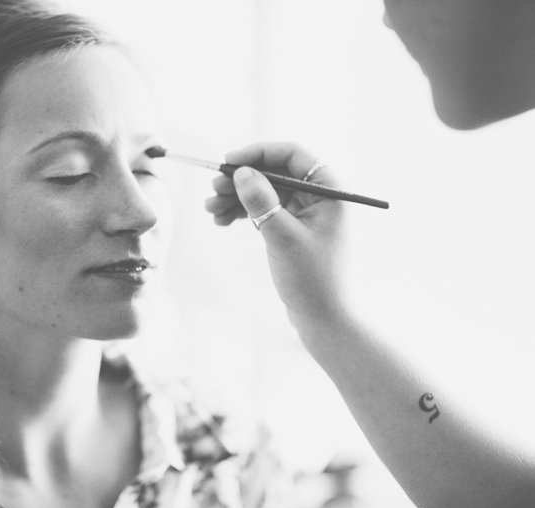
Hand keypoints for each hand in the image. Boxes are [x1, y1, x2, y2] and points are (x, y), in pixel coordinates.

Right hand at [204, 141, 346, 332]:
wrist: (325, 319)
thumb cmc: (313, 280)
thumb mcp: (284, 237)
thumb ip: (262, 202)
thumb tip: (242, 172)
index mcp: (330, 190)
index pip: (292, 155)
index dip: (258, 153)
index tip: (228, 163)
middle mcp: (320, 196)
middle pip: (275, 172)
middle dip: (242, 180)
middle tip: (212, 189)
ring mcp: (306, 213)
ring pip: (266, 192)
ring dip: (237, 197)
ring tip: (210, 210)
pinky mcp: (293, 229)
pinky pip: (265, 210)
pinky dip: (244, 213)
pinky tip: (222, 221)